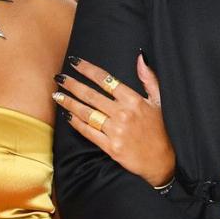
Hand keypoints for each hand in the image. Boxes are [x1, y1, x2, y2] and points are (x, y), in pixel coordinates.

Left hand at [54, 55, 175, 186]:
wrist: (162, 161)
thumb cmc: (160, 129)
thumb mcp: (159, 101)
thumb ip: (148, 78)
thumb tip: (139, 57)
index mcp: (134, 100)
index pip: (106, 80)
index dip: (88, 70)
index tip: (76, 63)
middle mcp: (123, 114)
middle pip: (91, 95)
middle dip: (72, 85)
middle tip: (59, 78)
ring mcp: (116, 131)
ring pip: (86, 113)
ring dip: (69, 103)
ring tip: (57, 95)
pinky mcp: (110, 147)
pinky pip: (88, 132)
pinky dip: (76, 123)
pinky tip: (67, 115)